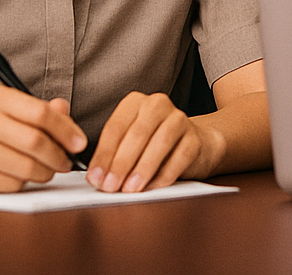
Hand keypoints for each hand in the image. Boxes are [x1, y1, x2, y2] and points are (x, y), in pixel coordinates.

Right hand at [0, 85, 86, 191]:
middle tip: (66, 162)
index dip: (66, 130)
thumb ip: (41, 109)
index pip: (41, 113)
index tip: (80, 143)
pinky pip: (10, 184)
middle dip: (59, 156)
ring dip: (45, 172)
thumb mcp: (9, 109)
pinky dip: (23, 183)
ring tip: (47, 170)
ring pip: (25, 167)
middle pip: (35, 142)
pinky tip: (20, 176)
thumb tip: (66, 111)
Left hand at [86, 92, 220, 192]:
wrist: (190, 142)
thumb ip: (112, 155)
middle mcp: (158, 105)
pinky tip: (151, 187)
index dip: (104, 154)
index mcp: (135, 103)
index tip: (95, 177)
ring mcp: (179, 119)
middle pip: (137, 134)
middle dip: (121, 163)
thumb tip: (97, 177)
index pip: (115, 127)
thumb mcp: (128, 142)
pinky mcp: (195, 138)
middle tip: (110, 185)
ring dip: (142, 169)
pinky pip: (180, 157)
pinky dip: (164, 175)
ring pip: (160, 143)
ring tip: (130, 188)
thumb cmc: (150, 143)